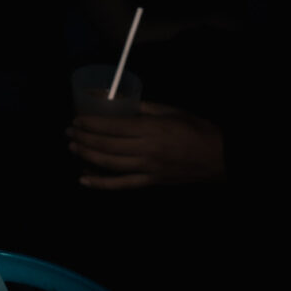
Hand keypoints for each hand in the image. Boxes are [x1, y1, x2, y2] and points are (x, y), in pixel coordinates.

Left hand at [66, 101, 225, 188]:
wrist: (221, 157)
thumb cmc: (198, 130)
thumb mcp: (173, 111)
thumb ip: (147, 108)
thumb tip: (124, 106)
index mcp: (151, 129)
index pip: (113, 126)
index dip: (91, 124)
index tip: (77, 120)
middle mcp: (146, 150)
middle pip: (107, 145)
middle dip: (84, 138)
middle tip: (69, 132)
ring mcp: (148, 169)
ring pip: (110, 164)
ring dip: (87, 156)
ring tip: (73, 148)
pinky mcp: (151, 182)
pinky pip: (122, 185)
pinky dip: (101, 184)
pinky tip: (84, 180)